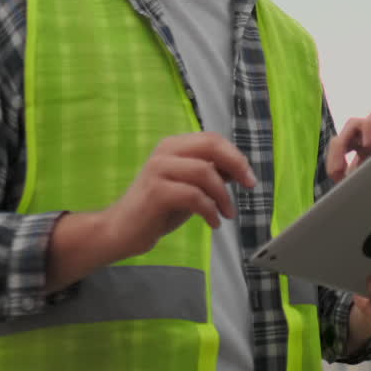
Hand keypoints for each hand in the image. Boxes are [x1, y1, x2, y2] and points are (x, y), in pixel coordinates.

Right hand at [100, 132, 256, 258]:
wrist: (121, 231)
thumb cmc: (157, 209)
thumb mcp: (189, 187)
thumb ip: (210, 174)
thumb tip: (239, 169)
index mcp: (174, 146)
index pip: (213, 139)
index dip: (236, 156)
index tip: (249, 177)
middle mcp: (165, 152)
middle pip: (211, 145)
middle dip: (236, 165)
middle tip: (249, 185)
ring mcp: (158, 170)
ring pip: (205, 172)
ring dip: (223, 196)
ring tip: (227, 214)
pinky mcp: (156, 192)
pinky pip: (194, 196)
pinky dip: (210, 210)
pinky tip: (213, 223)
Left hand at [327, 107, 370, 181]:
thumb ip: (364, 173)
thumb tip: (353, 193)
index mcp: (352, 144)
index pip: (335, 153)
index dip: (333, 165)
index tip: (338, 181)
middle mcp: (358, 134)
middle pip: (339, 139)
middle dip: (335, 155)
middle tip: (337, 172)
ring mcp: (370, 125)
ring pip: (352, 123)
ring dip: (350, 137)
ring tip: (360, 151)